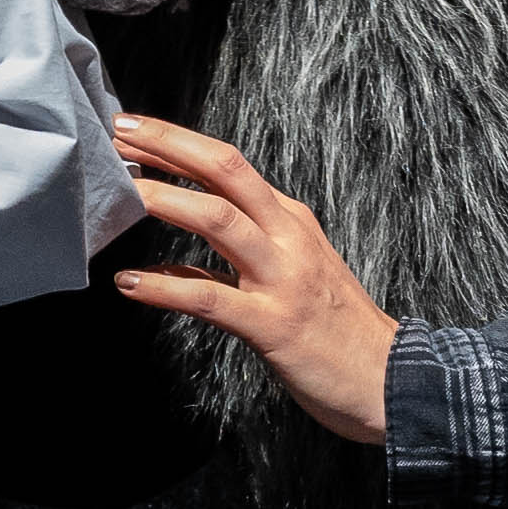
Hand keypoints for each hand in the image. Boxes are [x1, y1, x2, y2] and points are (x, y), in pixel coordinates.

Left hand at [107, 114, 394, 443]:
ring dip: (163, 200)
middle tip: (115, 133)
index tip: (130, 128)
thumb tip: (173, 251)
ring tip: (116, 193)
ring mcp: (282, 278)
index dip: (176, 141)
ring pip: (217, 220)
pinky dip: (164, 286)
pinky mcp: (273, 324)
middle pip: (224, 170)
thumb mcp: (290, 271)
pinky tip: (130, 283)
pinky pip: (209, 297)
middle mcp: (287, 237)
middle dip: (168, 145)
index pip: (227, 164)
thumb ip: (236, 252)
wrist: (391, 380)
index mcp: (289, 219)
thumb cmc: (335, 328)